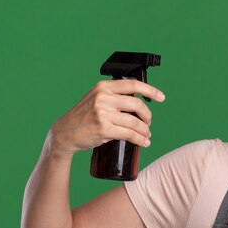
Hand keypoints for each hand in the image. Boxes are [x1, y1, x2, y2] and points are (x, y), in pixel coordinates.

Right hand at [50, 79, 164, 155]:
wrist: (65, 132)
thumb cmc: (83, 116)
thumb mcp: (96, 98)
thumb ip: (113, 96)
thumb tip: (138, 101)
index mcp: (103, 87)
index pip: (133, 85)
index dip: (151, 91)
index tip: (161, 97)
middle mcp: (103, 98)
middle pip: (138, 105)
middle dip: (148, 116)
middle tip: (148, 123)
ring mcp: (103, 114)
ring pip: (136, 123)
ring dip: (145, 130)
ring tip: (146, 134)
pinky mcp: (104, 129)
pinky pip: (130, 135)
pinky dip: (140, 139)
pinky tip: (144, 142)